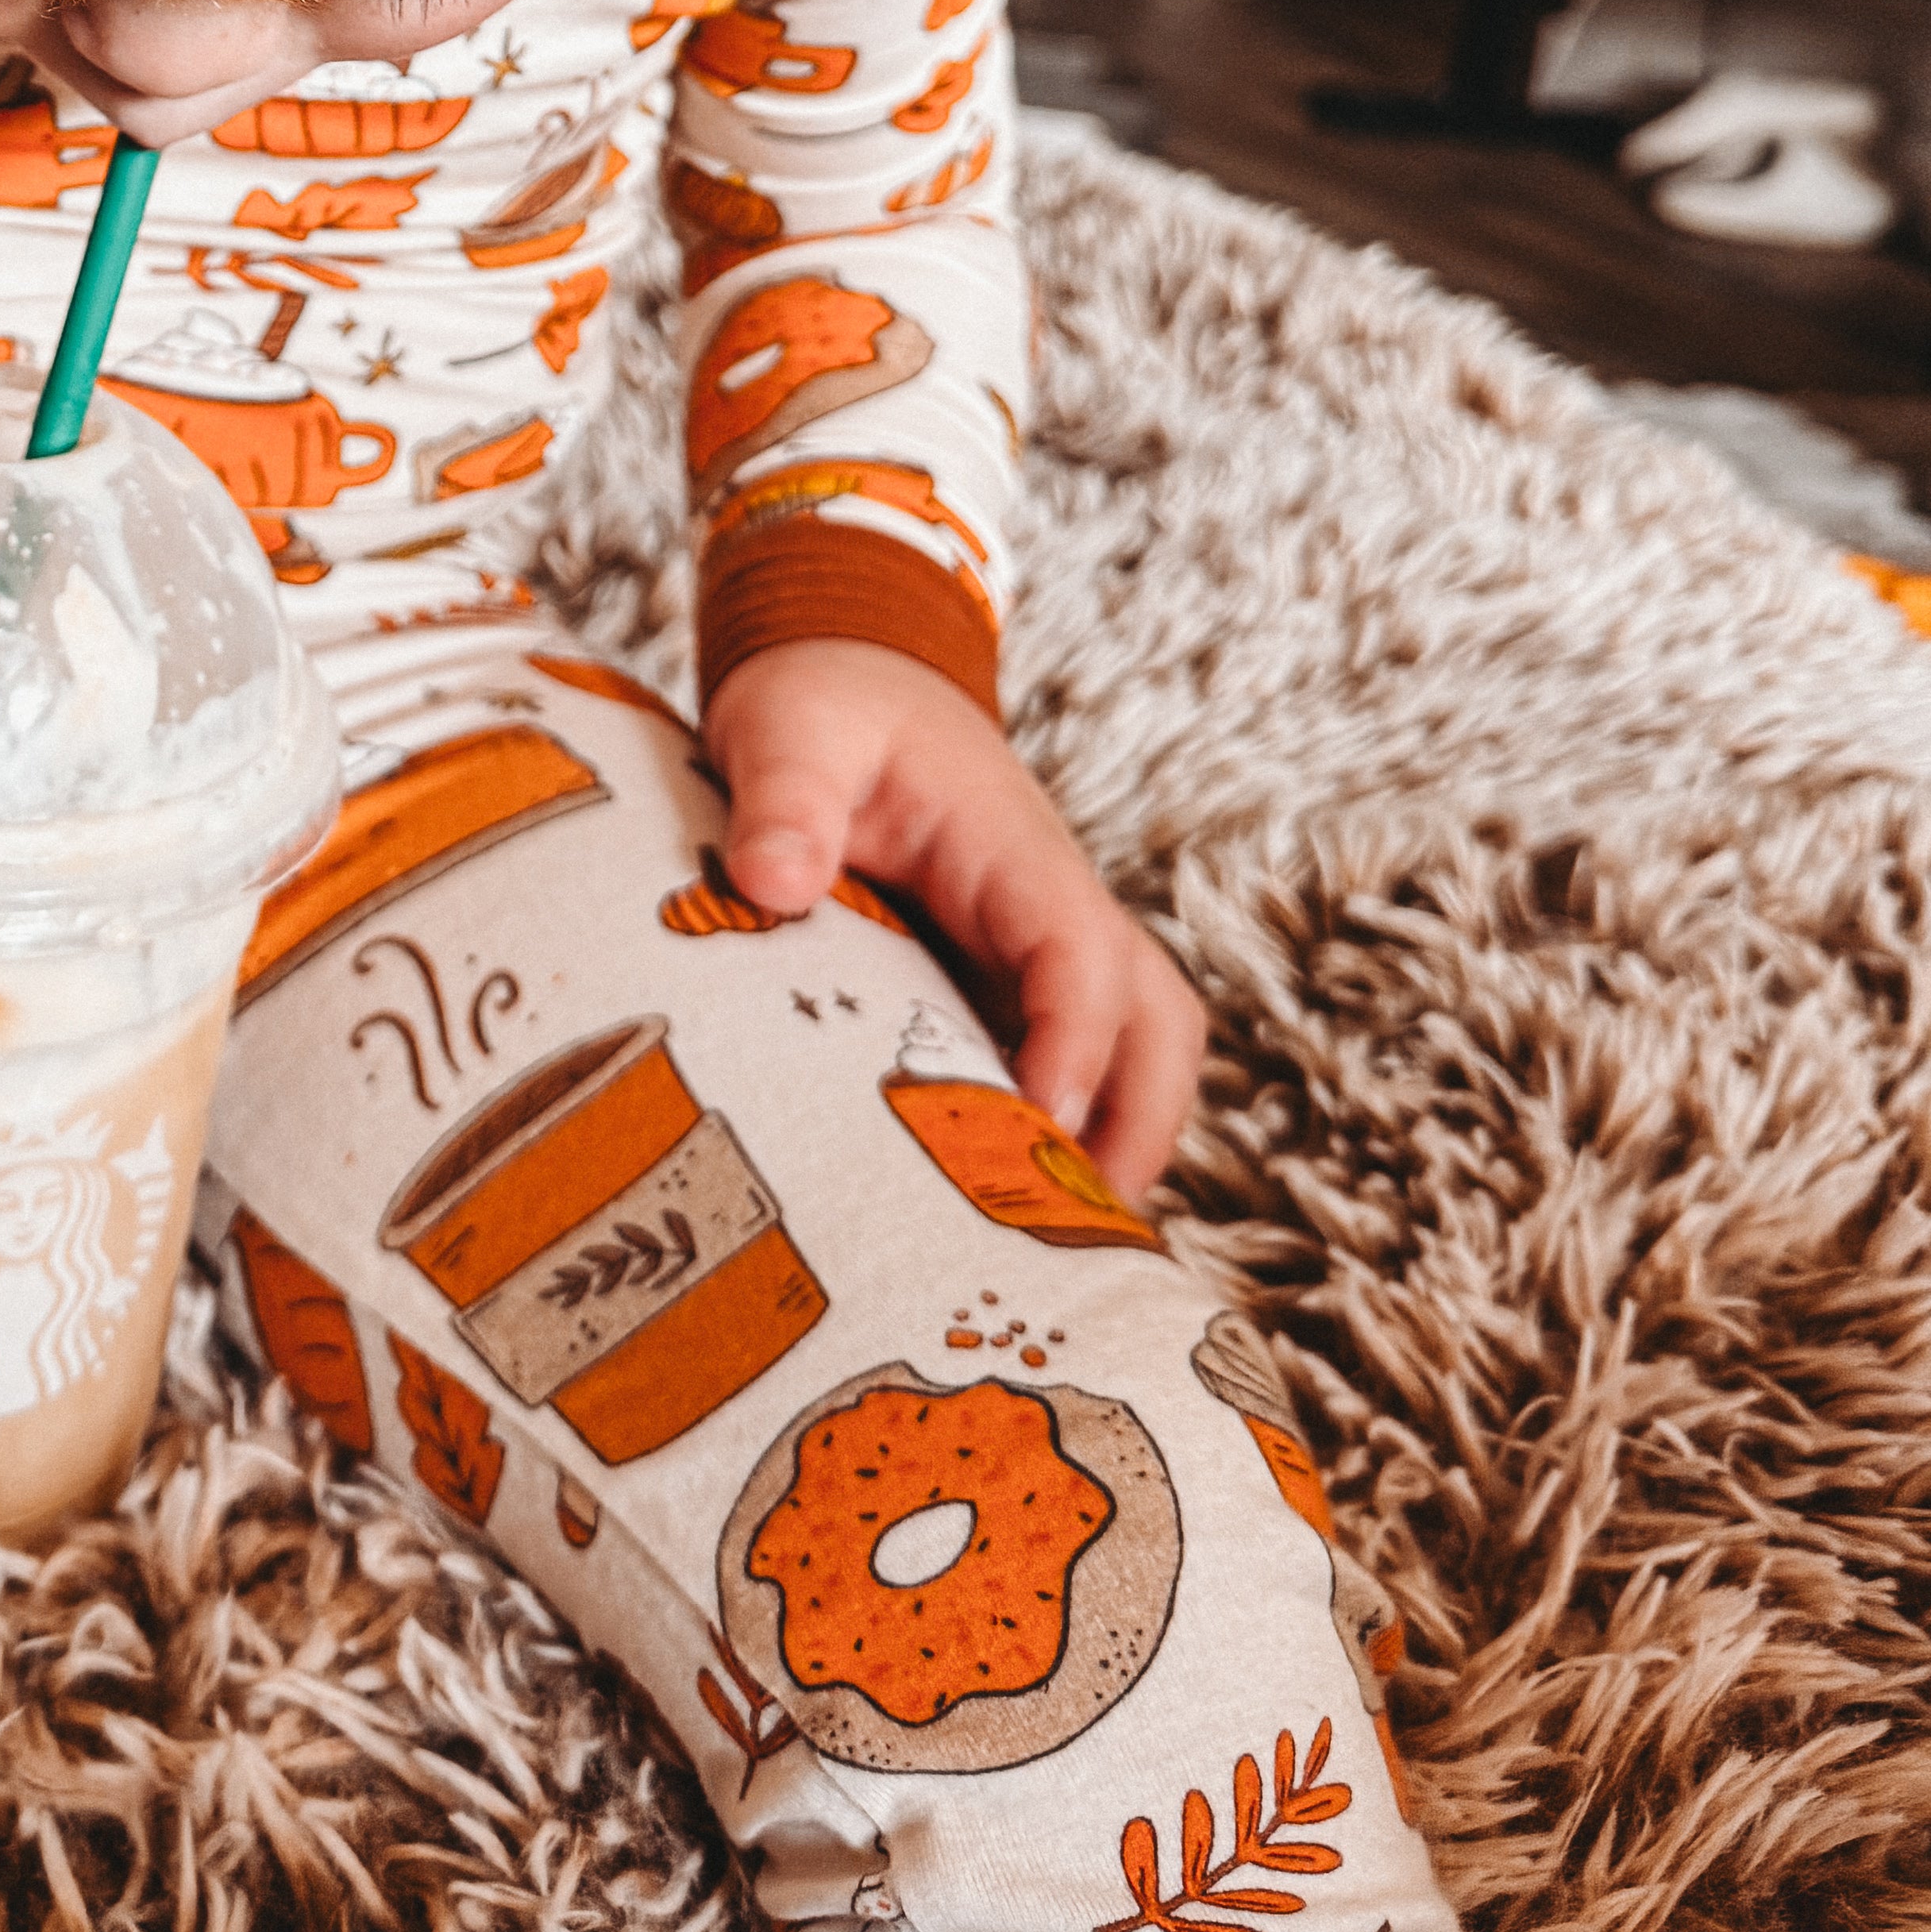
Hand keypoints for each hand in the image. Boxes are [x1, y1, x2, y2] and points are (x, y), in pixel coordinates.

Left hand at [702, 636, 1204, 1195]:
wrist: (843, 679)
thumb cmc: (825, 707)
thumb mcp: (790, 731)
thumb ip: (784, 798)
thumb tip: (772, 882)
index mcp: (1013, 851)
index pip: (1082, 955)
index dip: (1073, 1047)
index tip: (1034, 1131)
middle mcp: (1053, 908)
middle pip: (1158, 1024)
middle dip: (1138, 1127)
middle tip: (1071, 1239)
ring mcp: (1040, 951)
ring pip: (1138, 1052)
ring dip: (1119, 1143)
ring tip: (1043, 1252)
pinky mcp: (1008, 984)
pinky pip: (1073, 1063)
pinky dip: (1064, 1135)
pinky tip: (992, 1210)